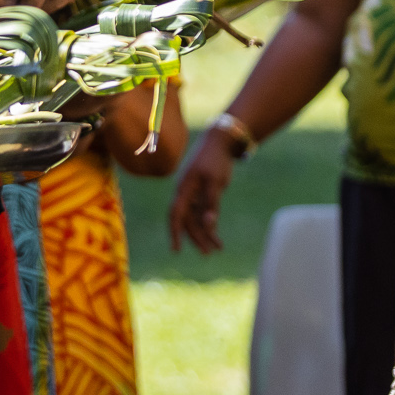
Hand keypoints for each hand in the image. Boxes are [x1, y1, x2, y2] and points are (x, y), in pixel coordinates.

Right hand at [168, 127, 237, 253]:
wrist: (219, 141)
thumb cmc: (216, 160)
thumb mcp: (216, 182)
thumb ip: (211, 204)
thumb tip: (208, 224)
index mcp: (184, 189)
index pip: (176, 214)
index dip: (175, 232)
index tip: (176, 250)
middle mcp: (185, 193)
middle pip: (187, 220)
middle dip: (197, 237)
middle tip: (209, 253)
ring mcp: (192, 193)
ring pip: (196, 218)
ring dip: (205, 233)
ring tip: (217, 248)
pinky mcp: (201, 193)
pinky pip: (202, 212)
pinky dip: (209, 223)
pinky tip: (215, 234)